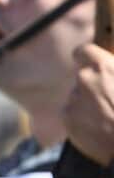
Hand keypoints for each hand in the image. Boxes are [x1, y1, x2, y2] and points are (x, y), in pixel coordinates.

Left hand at [65, 43, 113, 165]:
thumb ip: (113, 69)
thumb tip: (107, 67)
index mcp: (103, 67)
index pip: (83, 51)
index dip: (86, 56)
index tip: (88, 60)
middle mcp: (84, 80)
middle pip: (82, 77)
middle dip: (93, 85)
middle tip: (109, 99)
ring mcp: (73, 100)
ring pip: (77, 97)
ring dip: (88, 103)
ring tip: (108, 117)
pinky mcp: (67, 119)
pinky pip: (72, 113)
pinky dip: (82, 118)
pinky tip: (99, 126)